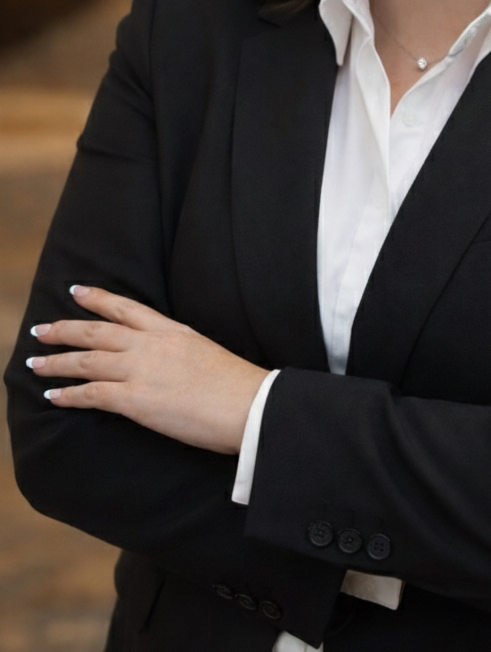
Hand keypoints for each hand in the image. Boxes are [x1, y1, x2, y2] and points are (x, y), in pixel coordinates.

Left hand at [26, 286, 267, 453]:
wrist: (249, 405)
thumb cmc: (237, 386)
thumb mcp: (206, 353)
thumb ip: (180, 352)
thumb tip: (167, 363)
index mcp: (172, 331)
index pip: (127, 308)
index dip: (98, 298)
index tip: (77, 291)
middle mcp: (152, 345)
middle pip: (97, 331)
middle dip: (65, 329)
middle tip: (41, 329)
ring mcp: (142, 370)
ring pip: (87, 360)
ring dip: (57, 361)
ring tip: (35, 362)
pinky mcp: (136, 400)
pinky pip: (92, 394)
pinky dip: (69, 395)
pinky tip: (53, 396)